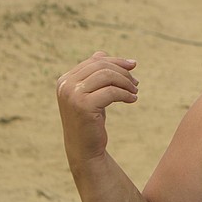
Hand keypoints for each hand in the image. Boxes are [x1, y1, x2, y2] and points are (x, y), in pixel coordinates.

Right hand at [56, 51, 138, 165]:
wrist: (84, 148)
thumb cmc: (90, 120)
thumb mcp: (91, 95)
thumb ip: (94, 75)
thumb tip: (102, 53)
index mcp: (65, 80)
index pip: (94, 61)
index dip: (116, 61)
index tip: (133, 65)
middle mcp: (66, 85)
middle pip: (102, 66)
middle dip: (123, 72)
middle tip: (136, 82)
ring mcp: (73, 95)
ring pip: (107, 76)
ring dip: (126, 82)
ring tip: (135, 91)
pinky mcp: (84, 106)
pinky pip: (112, 92)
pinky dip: (126, 94)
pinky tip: (133, 100)